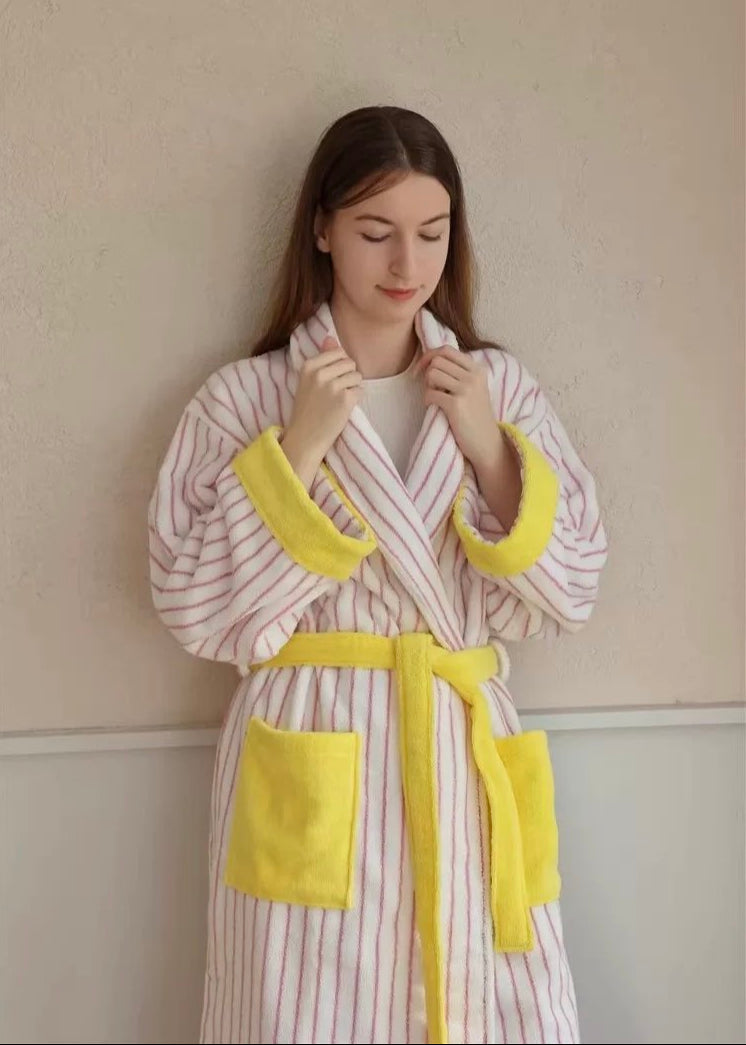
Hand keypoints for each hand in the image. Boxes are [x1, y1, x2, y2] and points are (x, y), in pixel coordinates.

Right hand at [281, 337, 361, 486]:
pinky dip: (355, 400)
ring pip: (357, 375)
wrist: (305, 438)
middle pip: (350, 363)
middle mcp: (320, 373)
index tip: (330, 382)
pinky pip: (360, 390)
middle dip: (348, 376)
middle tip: (335, 394)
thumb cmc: (307, 410)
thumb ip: (322, 358)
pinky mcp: (345, 399)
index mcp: (309, 366)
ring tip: (338, 401)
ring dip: (352, 388)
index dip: (339, 367)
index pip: (338, 353)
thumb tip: (330, 338)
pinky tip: (342, 408)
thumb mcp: (309, 381)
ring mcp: (333, 386)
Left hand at [415, 347, 498, 470]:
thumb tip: (430, 361)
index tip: (422, 369)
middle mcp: (473, 376)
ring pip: (432, 374)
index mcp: (478, 369)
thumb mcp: (474, 389)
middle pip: (437, 360)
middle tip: (431, 388)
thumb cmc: (476, 417)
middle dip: (427, 373)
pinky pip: (430, 393)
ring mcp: (466, 389)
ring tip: (435, 398)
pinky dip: (427, 400)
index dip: (429, 356)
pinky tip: (434, 408)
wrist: (487, 443)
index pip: (447, 350)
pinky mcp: (456, 405)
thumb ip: (459, 373)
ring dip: (427, 386)